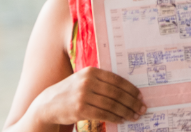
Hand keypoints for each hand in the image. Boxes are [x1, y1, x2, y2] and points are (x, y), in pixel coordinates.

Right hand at [31, 67, 145, 124]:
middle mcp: (87, 81)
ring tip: (134, 116)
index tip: (140, 96)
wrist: (47, 104)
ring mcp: (83, 95)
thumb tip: (127, 91)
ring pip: (112, 104)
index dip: (131, 89)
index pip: (117, 80)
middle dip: (132, 102)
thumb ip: (101, 82)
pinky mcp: (80, 109)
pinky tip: (121, 120)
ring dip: (126, 111)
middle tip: (142, 108)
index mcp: (91, 71)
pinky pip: (103, 114)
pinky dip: (115, 117)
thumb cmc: (71, 92)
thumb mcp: (84, 80)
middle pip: (117, 93)